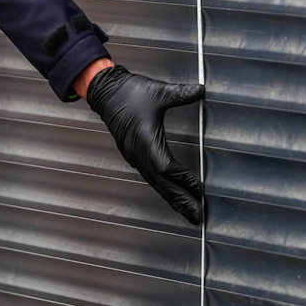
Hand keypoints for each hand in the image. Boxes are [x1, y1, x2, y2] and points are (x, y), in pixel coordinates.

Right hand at [84, 64, 206, 225]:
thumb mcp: (158, 91)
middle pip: (161, 184)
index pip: (167, 168)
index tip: (198, 188)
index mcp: (145, 140)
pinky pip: (149, 177)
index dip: (183, 179)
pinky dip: (162, 188)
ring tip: (186, 211)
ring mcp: (134, 155)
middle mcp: (139, 152)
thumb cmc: (128, 92)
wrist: (105, 91)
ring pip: (155, 183)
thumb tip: (200, 89)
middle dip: (180, 200)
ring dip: (172, 198)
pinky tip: (169, 191)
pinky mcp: (132, 154)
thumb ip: (181, 93)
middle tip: (196, 215)